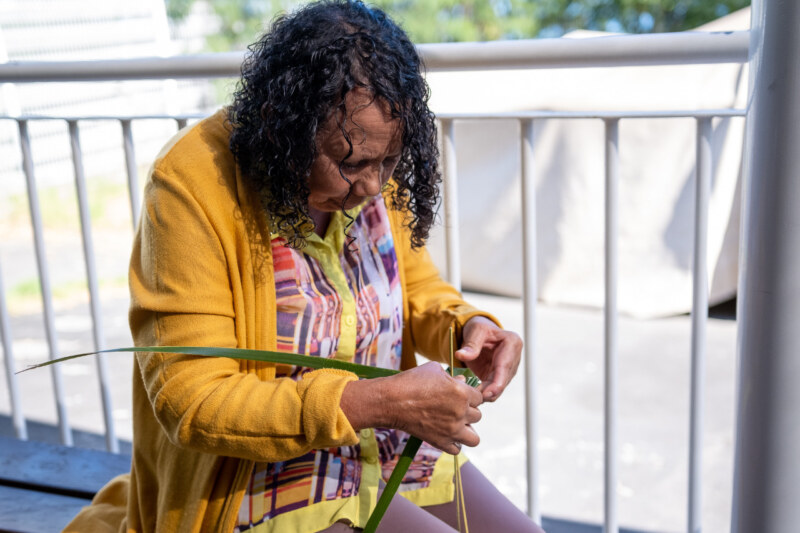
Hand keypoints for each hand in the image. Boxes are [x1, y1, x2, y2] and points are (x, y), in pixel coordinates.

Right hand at [341, 362, 482, 454]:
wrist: (391, 401)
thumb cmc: (411, 381)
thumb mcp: (434, 370)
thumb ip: (453, 377)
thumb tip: (463, 382)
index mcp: (462, 392)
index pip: (480, 397)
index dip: (470, 395)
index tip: (459, 395)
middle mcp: (460, 412)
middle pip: (477, 416)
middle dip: (467, 411)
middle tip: (452, 408)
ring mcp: (451, 430)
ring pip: (474, 438)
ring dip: (467, 431)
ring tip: (456, 425)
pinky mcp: (440, 442)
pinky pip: (457, 449)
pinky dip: (453, 444)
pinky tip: (445, 434)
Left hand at [455, 316, 521, 401]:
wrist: (481, 333)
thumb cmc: (479, 328)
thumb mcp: (475, 331)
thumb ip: (470, 344)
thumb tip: (461, 355)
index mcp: (512, 343)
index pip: (505, 367)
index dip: (497, 383)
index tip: (486, 395)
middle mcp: (515, 357)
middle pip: (503, 380)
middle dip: (489, 391)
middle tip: (473, 398)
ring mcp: (509, 368)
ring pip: (499, 387)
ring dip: (486, 393)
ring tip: (470, 396)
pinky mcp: (501, 376)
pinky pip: (493, 388)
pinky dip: (484, 392)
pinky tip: (473, 395)